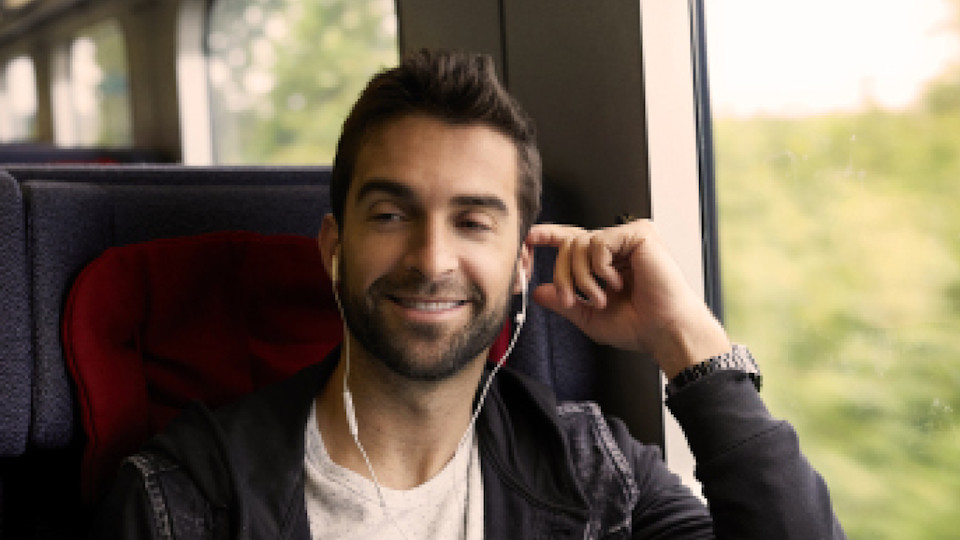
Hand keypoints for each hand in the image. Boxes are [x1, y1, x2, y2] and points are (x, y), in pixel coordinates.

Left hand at [525, 220, 730, 377]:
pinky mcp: (639, 234)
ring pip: (579, 242)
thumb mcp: (589, 317)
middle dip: (562, 275)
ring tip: (601, 298)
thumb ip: (564, 301)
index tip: (529, 237)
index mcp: (607, 262)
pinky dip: (600, 268)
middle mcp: (617, 246)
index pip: (572, 240)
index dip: (548, 235)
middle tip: (571, 299)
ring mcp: (627, 238)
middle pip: (569, 243)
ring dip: (582, 277)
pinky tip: (617, 283)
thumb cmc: (639, 326)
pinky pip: (598, 241)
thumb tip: (538, 292)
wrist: (665, 331)